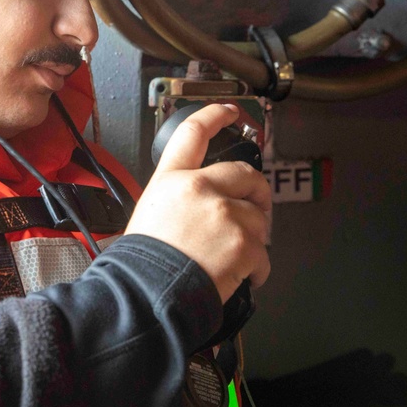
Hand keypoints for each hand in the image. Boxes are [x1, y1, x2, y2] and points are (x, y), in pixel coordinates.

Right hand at [126, 103, 271, 302]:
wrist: (146, 295)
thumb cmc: (142, 263)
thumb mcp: (149, 213)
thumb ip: (177, 198)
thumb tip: (199, 205)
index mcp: (171, 179)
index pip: (194, 132)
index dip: (216, 115)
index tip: (230, 111)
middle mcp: (199, 188)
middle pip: (245, 173)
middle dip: (257, 192)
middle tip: (257, 208)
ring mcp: (225, 214)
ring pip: (258, 218)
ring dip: (252, 239)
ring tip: (232, 259)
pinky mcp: (244, 243)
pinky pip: (264, 254)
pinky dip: (257, 270)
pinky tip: (239, 276)